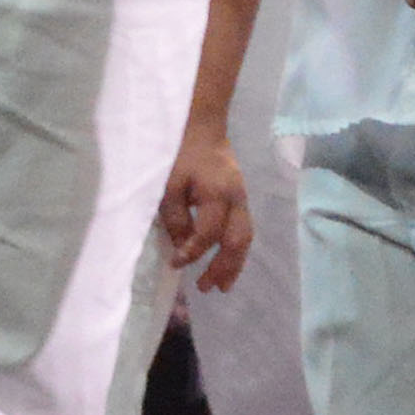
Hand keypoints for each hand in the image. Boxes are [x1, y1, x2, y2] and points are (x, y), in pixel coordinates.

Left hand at [158, 127, 253, 291]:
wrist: (201, 126)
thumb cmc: (180, 154)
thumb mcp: (169, 185)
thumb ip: (175, 217)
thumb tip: (182, 246)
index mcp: (218, 194)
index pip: (208, 233)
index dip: (192, 252)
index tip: (175, 264)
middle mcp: (236, 199)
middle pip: (237, 241)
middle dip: (224, 267)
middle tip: (207, 288)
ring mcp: (242, 198)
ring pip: (246, 237)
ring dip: (235, 263)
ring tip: (223, 284)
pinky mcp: (240, 197)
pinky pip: (244, 229)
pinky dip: (236, 249)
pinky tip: (226, 260)